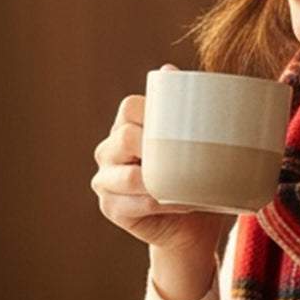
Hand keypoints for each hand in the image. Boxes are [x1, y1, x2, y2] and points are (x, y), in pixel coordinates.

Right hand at [91, 65, 226, 255]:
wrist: (191, 230)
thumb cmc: (194, 183)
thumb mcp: (194, 145)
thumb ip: (186, 111)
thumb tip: (170, 69)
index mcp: (126, 127)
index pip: (131, 108)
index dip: (154, 114)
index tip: (184, 128)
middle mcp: (109, 150)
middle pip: (125, 137)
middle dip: (155, 148)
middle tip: (186, 159)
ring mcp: (105, 180)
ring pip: (127, 176)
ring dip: (161, 182)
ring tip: (187, 186)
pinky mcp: (111, 208)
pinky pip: (134, 203)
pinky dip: (161, 204)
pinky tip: (182, 204)